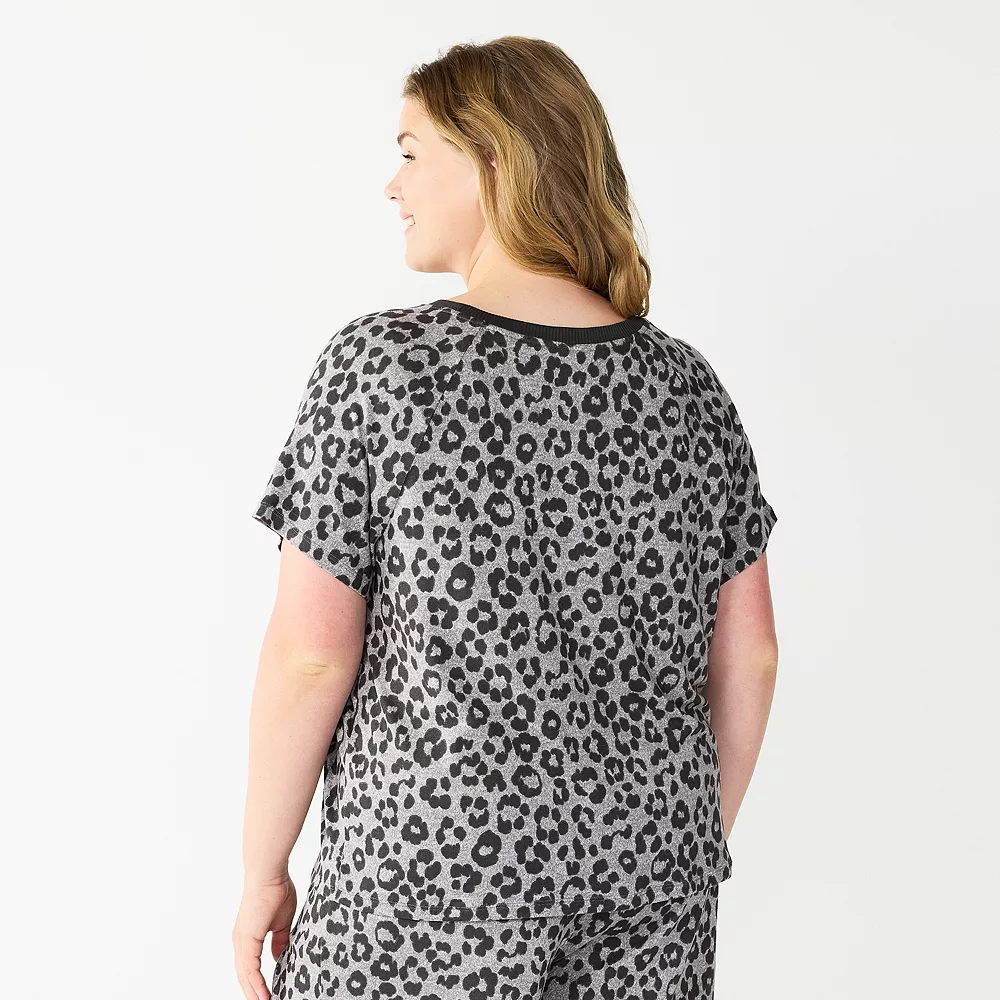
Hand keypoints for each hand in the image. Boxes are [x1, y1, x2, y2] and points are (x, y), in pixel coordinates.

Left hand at [232, 873, 296, 999]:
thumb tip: (278, 956)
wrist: (269, 874)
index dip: (257, 982)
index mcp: (248, 936)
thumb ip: (280, 940)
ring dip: (254, 992)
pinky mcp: (246, 939)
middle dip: (253, 992)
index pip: (250, 966)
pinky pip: (249, 968)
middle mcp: (241, 941)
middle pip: (244, 975)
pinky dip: (255, 984)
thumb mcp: (282, 921)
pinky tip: (263, 995)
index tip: (267, 994)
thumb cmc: (276, 890)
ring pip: (245, 975)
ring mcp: (242, 941)